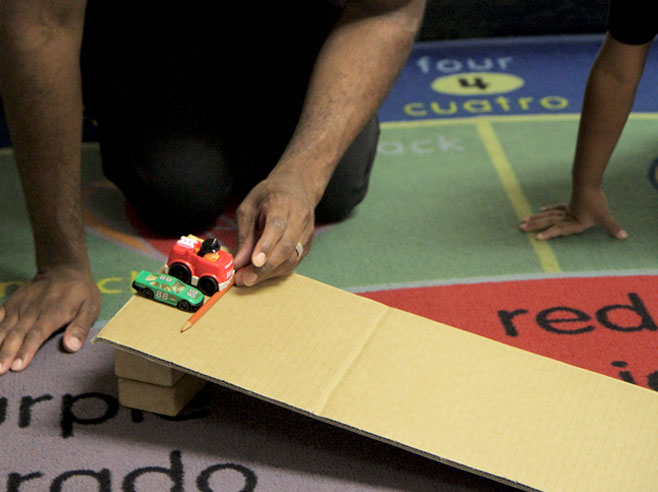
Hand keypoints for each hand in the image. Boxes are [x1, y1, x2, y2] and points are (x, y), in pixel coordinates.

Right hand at [0, 266, 100, 374]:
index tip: (17, 366)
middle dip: (6, 353)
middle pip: (17, 334)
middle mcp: (32, 310)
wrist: (63, 269)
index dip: (26, 350)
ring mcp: (19, 306)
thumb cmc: (80, 293)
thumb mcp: (90, 308)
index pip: (36, 334)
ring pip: (4, 327)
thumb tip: (72, 346)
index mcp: (53, 313)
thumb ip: (80, 327)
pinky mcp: (11, 303)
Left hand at [233, 172, 314, 286]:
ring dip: (270, 273)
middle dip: (265, 268)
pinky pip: (294, 261)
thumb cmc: (269, 196)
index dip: (266, 246)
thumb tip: (238, 262)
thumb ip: (245, 235)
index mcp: (282, 203)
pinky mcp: (308, 243)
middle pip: (286, 247)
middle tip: (245, 280)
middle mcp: (299, 218)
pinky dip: (277, 270)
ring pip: (292, 259)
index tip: (254, 262)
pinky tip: (262, 273)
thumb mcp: (249, 208)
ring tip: (249, 279)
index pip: (277, 226)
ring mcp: (307, 232)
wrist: (297, 187)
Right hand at [519, 187, 627, 239]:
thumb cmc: (596, 202)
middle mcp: (567, 218)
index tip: (537, 237)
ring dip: (536, 219)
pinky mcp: (568, 205)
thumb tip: (624, 236)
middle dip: (534, 225)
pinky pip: (555, 209)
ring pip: (548, 216)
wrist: (589, 184)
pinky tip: (540, 211)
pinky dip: (547, 210)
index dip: (549, 234)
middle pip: (548, 222)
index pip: (558, 230)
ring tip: (524, 221)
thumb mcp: (605, 216)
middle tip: (521, 227)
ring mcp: (566, 211)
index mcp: (574, 223)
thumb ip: (612, 227)